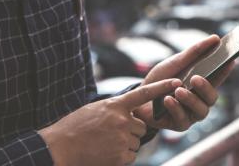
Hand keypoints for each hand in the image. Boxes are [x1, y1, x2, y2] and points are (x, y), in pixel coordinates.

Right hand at [39, 78, 181, 165]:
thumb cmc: (75, 127)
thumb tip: (130, 113)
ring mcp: (122, 138)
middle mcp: (122, 120)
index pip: (144, 93)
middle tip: (111, 133)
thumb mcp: (95, 109)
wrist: (60, 147)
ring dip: (125, 144)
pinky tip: (105, 153)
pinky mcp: (121, 156)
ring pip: (135, 141)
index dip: (163, 86)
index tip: (178, 81)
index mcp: (115, 105)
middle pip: (141, 126)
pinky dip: (121, 156)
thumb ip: (115, 109)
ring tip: (104, 143)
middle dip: (131, 130)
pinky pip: (130, 156)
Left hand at [133, 35, 235, 131]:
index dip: (225, 71)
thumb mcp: (175, 62)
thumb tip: (215, 38)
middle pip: (212, 98)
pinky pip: (183, 120)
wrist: (138, 97)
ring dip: (190, 99)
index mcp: (201, 84)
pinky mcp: (179, 124)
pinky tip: (167, 99)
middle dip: (206, 88)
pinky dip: (175, 108)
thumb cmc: (160, 79)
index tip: (231, 61)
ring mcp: (191, 114)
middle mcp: (200, 100)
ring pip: (201, 111)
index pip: (218, 78)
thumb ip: (194, 52)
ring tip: (178, 90)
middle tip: (196, 78)